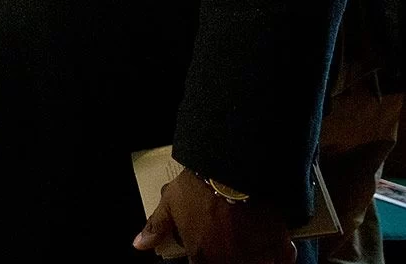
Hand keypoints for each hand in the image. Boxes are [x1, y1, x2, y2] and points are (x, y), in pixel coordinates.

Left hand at [133, 170, 293, 263]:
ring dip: (256, 258)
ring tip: (250, 239)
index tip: (206, 248)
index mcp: (202, 256)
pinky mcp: (280, 244)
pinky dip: (281, 253)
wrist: (233, 169)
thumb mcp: (170, 203)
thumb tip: (139, 245)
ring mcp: (257, 256)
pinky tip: (276, 243)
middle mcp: (230, 262)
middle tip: (230, 237)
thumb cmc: (197, 187)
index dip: (203, 257)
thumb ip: (157, 227)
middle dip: (230, 256)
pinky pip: (284, 258)